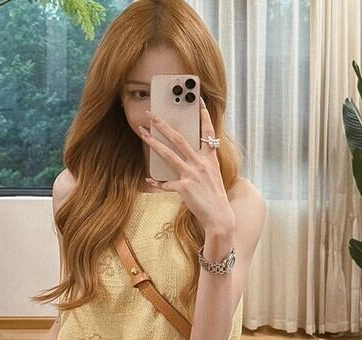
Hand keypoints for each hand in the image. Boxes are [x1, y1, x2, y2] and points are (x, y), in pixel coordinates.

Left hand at [138, 99, 235, 232]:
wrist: (219, 216)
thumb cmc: (215, 197)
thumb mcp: (213, 176)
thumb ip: (203, 164)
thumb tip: (191, 157)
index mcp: (210, 158)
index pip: (207, 132)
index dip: (203, 116)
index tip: (198, 101)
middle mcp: (200, 163)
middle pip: (179, 139)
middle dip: (163, 125)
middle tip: (152, 115)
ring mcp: (191, 174)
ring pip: (168, 154)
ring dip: (153, 143)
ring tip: (142, 133)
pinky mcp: (184, 188)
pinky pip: (165, 183)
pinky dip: (157, 182)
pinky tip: (149, 179)